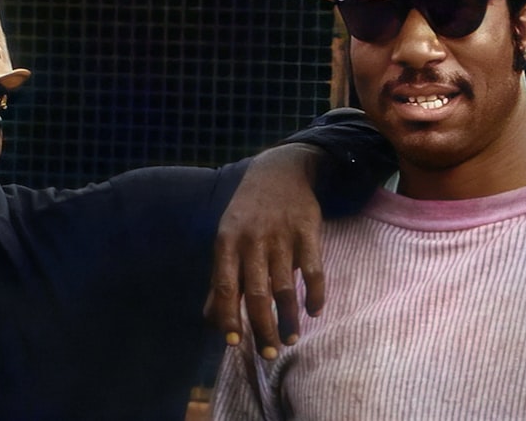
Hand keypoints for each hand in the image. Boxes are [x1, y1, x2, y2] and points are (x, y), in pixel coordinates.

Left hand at [203, 143, 324, 358]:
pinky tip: (314, 312)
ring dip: (288, 319)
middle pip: (255, 293)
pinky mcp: (308, 231)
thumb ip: (220, 279)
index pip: (224, 286)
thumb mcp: (227, 239)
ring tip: (290, 339)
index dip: (228, 316)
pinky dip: (315, 295)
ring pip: (284, 287)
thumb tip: (210, 321)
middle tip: (268, 353)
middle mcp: (252, 240)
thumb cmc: (247, 214)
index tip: (234, 342)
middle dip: (262, 328)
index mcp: (227, 242)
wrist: (279, 171)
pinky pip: (314, 270)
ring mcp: (281, 235)